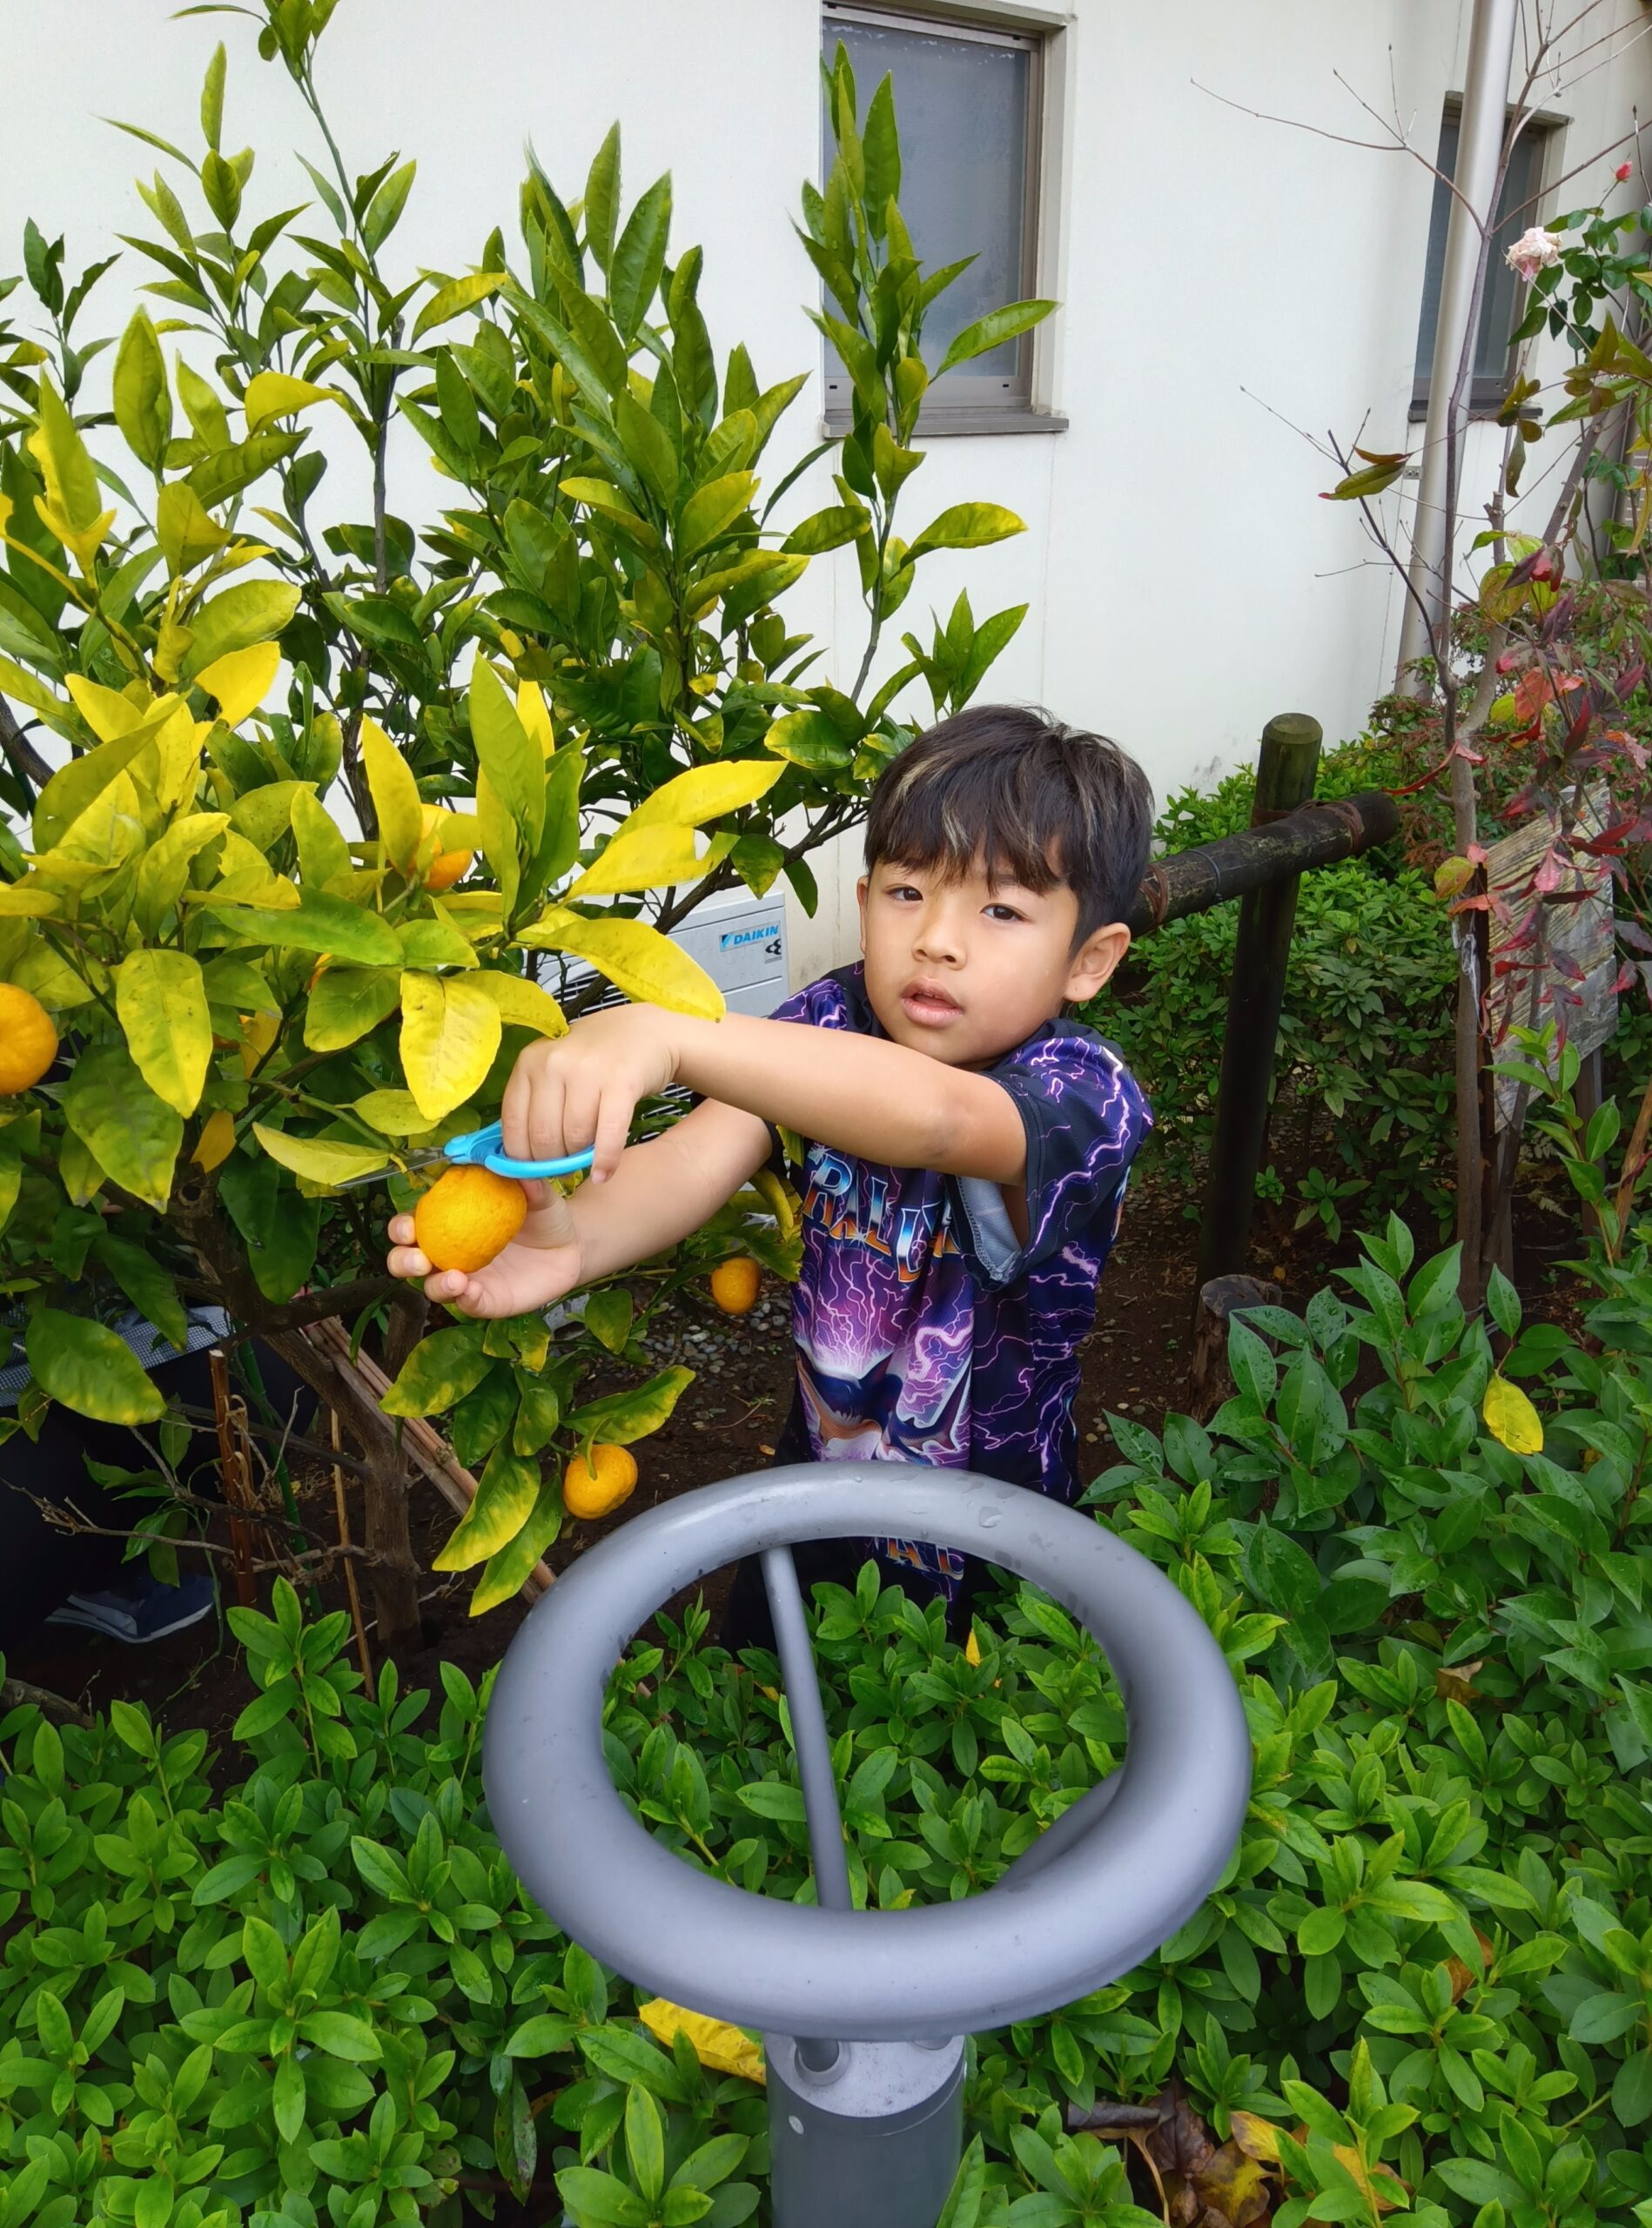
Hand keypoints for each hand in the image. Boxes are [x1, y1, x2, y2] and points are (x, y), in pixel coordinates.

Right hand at [386, 1177, 585, 1317]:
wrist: (570, 1246)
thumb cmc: (542, 1214)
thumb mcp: (534, 1193)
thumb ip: (521, 1179)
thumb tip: (508, 1163)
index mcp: (448, 1222)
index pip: (411, 1226)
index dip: (401, 1228)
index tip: (409, 1227)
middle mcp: (449, 1253)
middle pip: (407, 1262)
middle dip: (402, 1261)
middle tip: (418, 1259)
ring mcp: (466, 1279)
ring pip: (433, 1288)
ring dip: (435, 1285)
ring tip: (454, 1278)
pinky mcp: (487, 1301)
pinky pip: (469, 1304)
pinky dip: (465, 1299)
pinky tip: (470, 1290)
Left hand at [501, 1004, 681, 1183]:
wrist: (646, 1032)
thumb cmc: (594, 1060)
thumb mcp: (555, 1070)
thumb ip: (534, 1105)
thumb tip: (518, 1163)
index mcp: (529, 1061)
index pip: (513, 1124)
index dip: (521, 1158)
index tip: (534, 1174)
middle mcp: (554, 1063)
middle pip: (543, 1137)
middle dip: (553, 1162)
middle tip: (566, 1167)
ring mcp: (588, 1070)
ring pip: (574, 1138)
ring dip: (580, 1159)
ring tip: (586, 1159)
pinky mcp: (621, 1082)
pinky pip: (607, 1135)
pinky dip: (605, 1161)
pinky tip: (603, 1174)